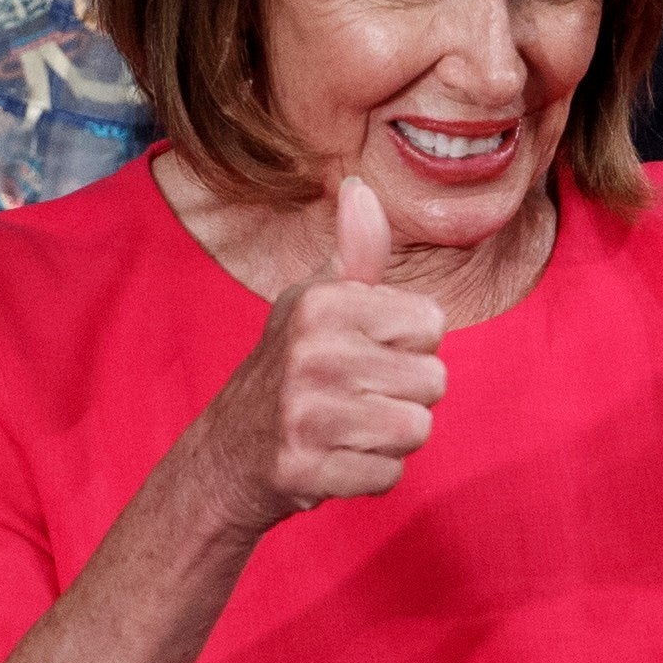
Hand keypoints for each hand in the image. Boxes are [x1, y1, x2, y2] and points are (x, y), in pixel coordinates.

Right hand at [191, 177, 447, 534]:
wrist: (229, 452)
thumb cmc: (292, 366)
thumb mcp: (316, 301)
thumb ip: (355, 251)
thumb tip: (361, 188)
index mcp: (322, 303)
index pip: (433, 323)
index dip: (411, 344)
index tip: (369, 352)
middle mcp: (311, 352)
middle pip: (434, 381)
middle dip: (406, 396)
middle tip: (357, 397)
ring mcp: (305, 413)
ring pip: (417, 429)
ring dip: (392, 438)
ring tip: (350, 428)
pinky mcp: (306, 469)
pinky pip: (389, 475)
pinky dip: (371, 474)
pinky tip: (337, 459)